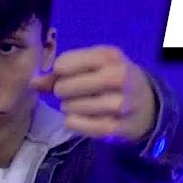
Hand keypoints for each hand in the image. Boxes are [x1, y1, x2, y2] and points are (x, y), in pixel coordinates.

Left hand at [30, 45, 156, 143]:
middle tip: (72, 93)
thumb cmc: (114, 80)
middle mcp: (118, 76)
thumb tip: (33, 83)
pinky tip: (78, 118)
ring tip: (78, 105)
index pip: (64, 63)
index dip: (59, 72)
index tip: (67, 75)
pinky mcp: (118, 127)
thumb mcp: (95, 66)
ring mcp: (120, 103)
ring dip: (68, 108)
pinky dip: (74, 122)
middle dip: (63, 91)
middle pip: (65, 86)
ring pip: (71, 107)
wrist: (149, 105)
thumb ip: (62, 72)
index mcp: (109, 56)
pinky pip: (79, 125)